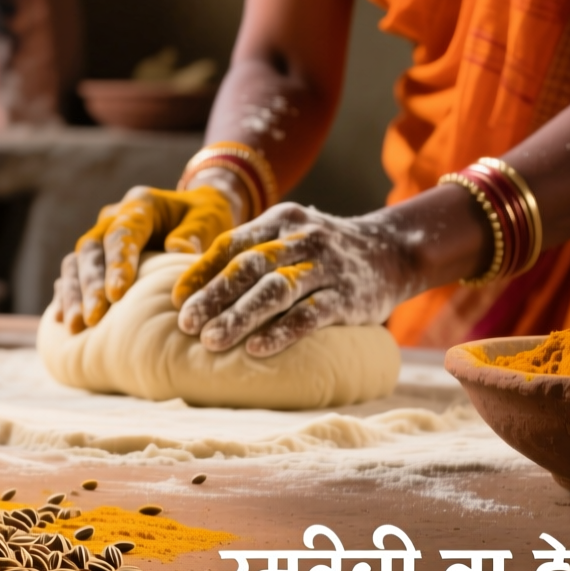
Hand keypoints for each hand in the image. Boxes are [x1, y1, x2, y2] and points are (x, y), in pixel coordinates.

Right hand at [55, 185, 235, 332]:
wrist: (196, 215)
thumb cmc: (206, 218)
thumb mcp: (209, 219)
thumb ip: (195, 232)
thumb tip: (177, 251)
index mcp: (140, 205)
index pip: (122, 232)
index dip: (118, 263)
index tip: (117, 294)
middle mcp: (112, 218)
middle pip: (91, 249)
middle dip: (90, 285)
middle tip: (92, 318)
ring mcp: (100, 237)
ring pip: (76, 262)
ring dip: (74, 294)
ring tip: (77, 326)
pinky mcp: (95, 258)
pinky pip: (72, 275)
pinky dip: (67, 296)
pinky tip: (65, 321)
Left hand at [171, 203, 417, 355]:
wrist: (393, 251)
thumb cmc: (322, 251)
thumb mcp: (289, 234)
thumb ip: (250, 249)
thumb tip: (191, 280)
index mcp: (281, 220)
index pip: (233, 244)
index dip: (202, 271)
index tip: (176, 298)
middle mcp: (303, 238)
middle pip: (249, 266)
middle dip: (213, 296)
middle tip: (185, 324)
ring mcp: (327, 267)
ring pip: (276, 290)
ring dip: (239, 317)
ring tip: (211, 341)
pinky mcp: (349, 298)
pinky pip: (310, 315)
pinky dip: (281, 333)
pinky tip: (256, 350)